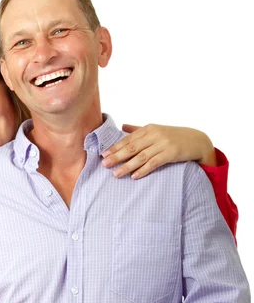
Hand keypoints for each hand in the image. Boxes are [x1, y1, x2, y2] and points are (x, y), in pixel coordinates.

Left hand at [102, 123, 216, 178]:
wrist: (197, 140)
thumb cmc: (174, 136)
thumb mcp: (156, 130)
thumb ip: (138, 130)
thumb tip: (122, 126)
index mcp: (148, 128)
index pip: (128, 139)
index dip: (115, 147)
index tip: (104, 155)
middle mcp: (154, 135)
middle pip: (132, 147)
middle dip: (117, 156)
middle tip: (105, 164)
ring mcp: (163, 144)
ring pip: (141, 156)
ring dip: (127, 166)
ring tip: (116, 174)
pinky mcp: (171, 153)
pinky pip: (154, 163)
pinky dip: (143, 170)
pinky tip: (134, 176)